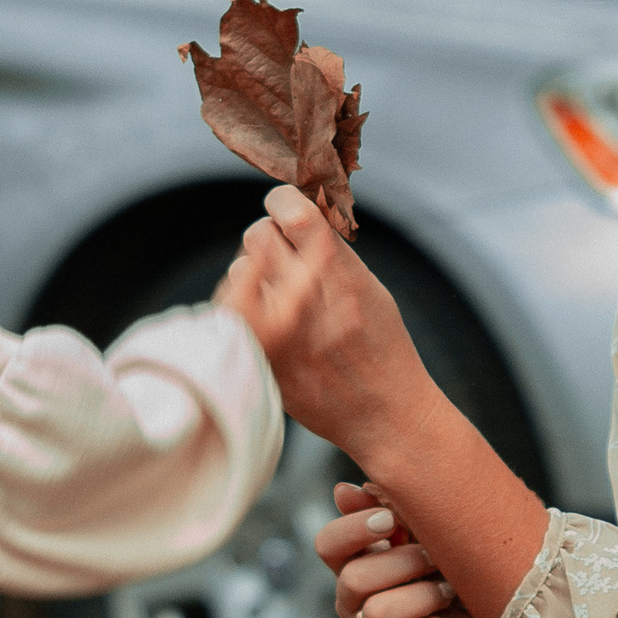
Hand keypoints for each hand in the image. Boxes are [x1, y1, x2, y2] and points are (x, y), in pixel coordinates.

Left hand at [219, 188, 432, 454]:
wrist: (385, 416)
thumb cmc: (384, 350)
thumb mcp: (373, 292)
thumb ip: (334, 256)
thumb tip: (296, 218)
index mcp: (342, 280)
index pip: (296, 214)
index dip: (283, 201)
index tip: (283, 206)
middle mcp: (308, 303)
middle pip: (259, 236)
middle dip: (268, 234)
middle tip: (279, 248)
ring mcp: (280, 333)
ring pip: (238, 270)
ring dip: (252, 271)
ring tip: (274, 288)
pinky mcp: (264, 358)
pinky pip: (231, 311)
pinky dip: (244, 304)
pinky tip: (263, 314)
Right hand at [320, 479, 482, 617]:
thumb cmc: (463, 570)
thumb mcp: (432, 533)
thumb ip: (390, 509)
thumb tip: (343, 491)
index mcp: (358, 563)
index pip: (328, 545)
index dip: (352, 530)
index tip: (390, 521)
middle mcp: (354, 603)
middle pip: (352, 579)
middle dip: (405, 564)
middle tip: (438, 561)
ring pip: (378, 613)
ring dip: (425, 598)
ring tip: (448, 594)